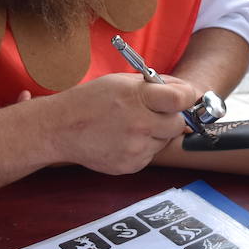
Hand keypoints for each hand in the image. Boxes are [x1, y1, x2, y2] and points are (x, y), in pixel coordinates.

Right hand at [49, 73, 196, 174]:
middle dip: (170, 117)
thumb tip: (186, 91)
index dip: (188, 96)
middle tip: (153, 112)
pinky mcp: (131, 166)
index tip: (185, 97)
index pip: (181, 99)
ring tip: (132, 125)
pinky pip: (151, 154)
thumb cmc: (90, 101)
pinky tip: (124, 138)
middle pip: (178, 124)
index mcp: (138, 98)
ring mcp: (135, 148)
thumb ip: (156, 85)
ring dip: (156, 133)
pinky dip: (144, 146)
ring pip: (165, 141)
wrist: (60, 128)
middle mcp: (139, 125)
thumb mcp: (122, 82)